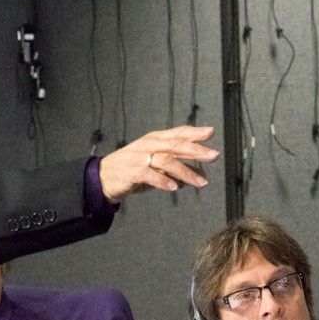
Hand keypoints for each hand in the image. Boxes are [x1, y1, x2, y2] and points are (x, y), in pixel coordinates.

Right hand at [99, 125, 218, 202]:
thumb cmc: (134, 169)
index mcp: (156, 140)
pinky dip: (163, 181)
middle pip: (176, 145)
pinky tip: (174, 187)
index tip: (211, 132)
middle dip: (196, 150)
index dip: (195, 132)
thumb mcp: (158, 166)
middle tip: (213, 155)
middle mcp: (149, 145)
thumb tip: (203, 173)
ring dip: (185, 171)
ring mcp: (140, 158)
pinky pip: (149, 175)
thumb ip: (179, 167)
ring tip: (201, 182)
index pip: (178, 133)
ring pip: (166, 160)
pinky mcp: (132, 171)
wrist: (105, 177)